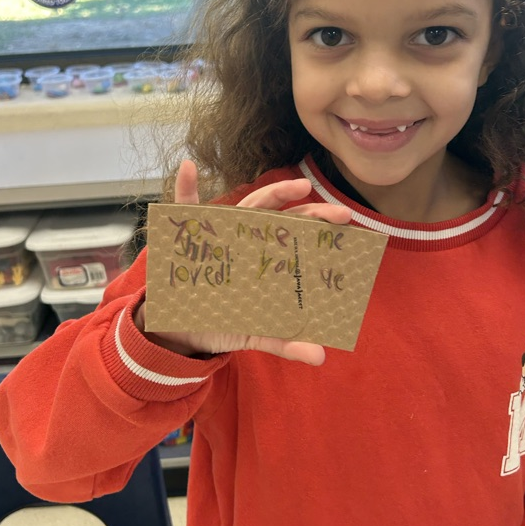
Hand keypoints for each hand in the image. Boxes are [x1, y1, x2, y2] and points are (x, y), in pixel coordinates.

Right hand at [136, 159, 351, 365]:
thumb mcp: (255, 334)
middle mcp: (245, 240)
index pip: (295, 235)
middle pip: (280, 217)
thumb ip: (285, 342)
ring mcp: (218, 236)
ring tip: (293, 186)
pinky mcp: (186, 238)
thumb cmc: (221, 322)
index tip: (344, 222)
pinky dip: (184, 187)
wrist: (180, 332)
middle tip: (337, 213)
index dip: (319, 225)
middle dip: (309, 211)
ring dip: (268, 193)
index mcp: (264, 258)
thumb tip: (321, 357)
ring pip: (244, 207)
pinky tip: (188, 168)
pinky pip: (183, 208)